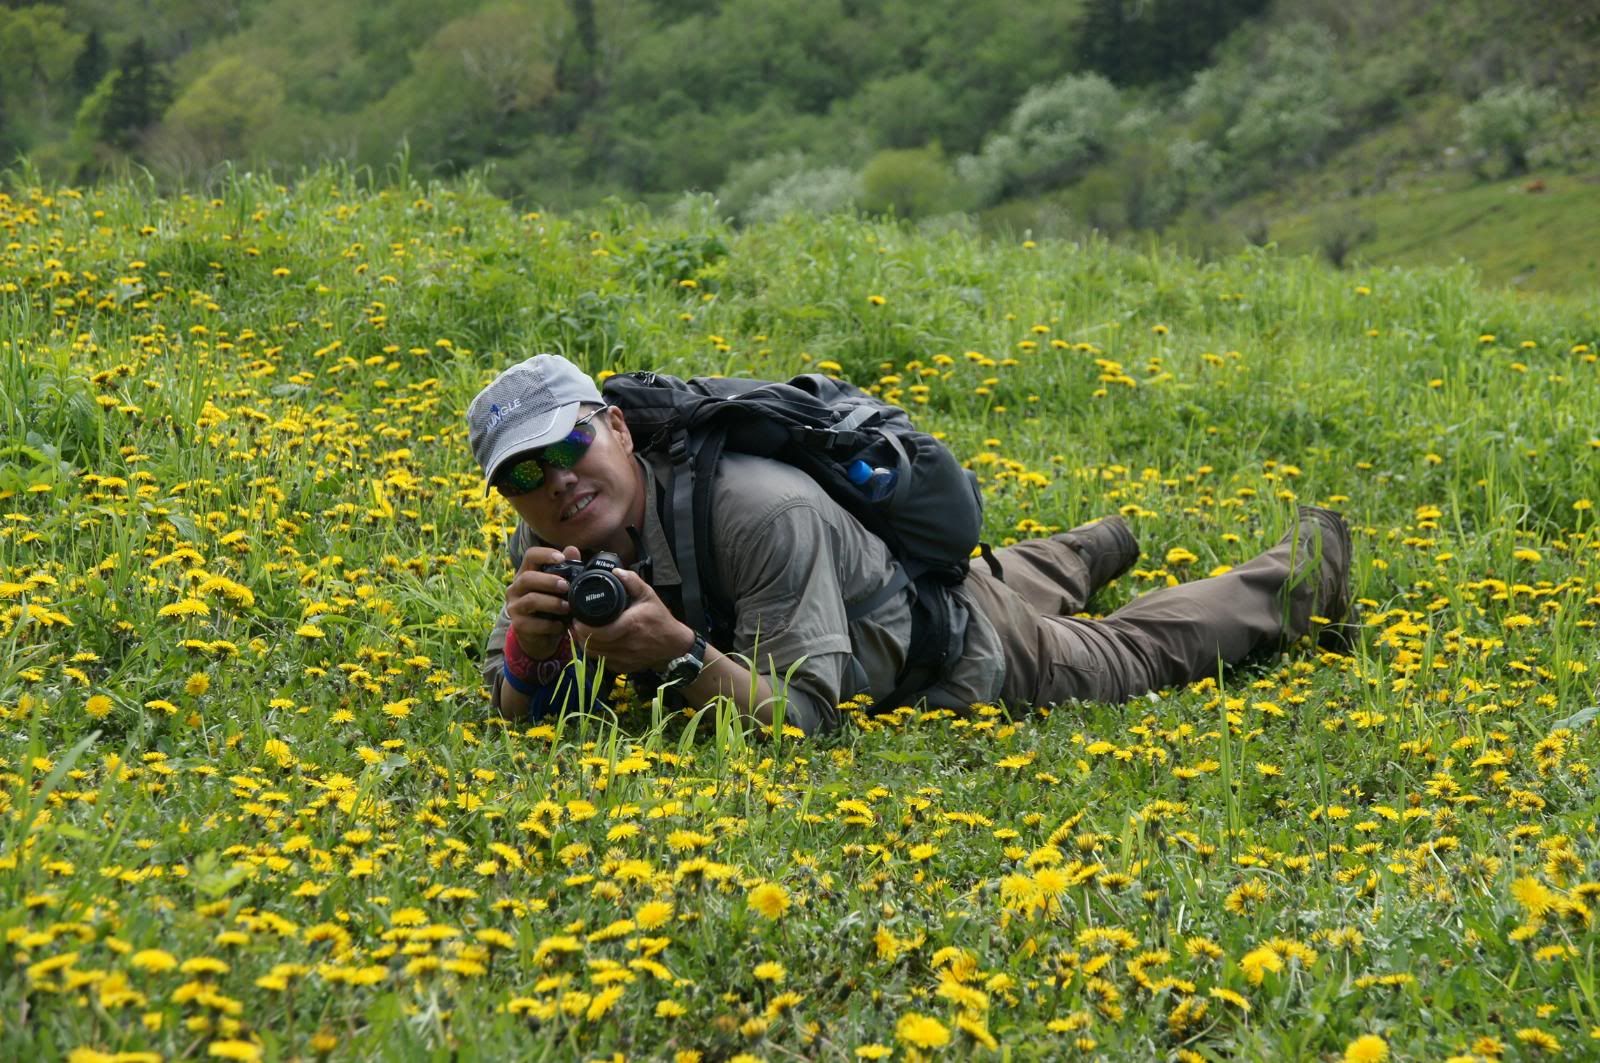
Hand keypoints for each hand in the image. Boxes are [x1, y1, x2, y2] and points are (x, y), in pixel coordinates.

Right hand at [505, 545, 579, 659]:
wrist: (540, 637)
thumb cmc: (550, 608)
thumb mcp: (559, 589)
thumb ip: (566, 569)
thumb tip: (573, 550)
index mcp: (527, 573)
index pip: (530, 556)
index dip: (545, 554)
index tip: (561, 558)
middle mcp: (516, 588)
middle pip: (527, 578)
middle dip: (549, 581)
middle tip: (566, 586)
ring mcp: (515, 606)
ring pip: (531, 600)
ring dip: (552, 603)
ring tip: (567, 607)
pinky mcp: (518, 624)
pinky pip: (534, 623)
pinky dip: (550, 624)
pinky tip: (561, 625)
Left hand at [570, 569, 693, 674]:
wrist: (674, 646)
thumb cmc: (660, 620)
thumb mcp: (649, 596)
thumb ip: (633, 582)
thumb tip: (616, 571)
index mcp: (630, 625)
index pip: (598, 632)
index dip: (583, 627)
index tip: (577, 618)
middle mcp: (625, 644)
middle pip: (591, 644)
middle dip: (579, 634)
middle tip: (577, 624)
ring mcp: (623, 659)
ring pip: (594, 655)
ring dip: (584, 644)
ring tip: (582, 633)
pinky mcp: (623, 667)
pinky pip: (602, 662)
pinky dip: (595, 653)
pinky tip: (595, 643)